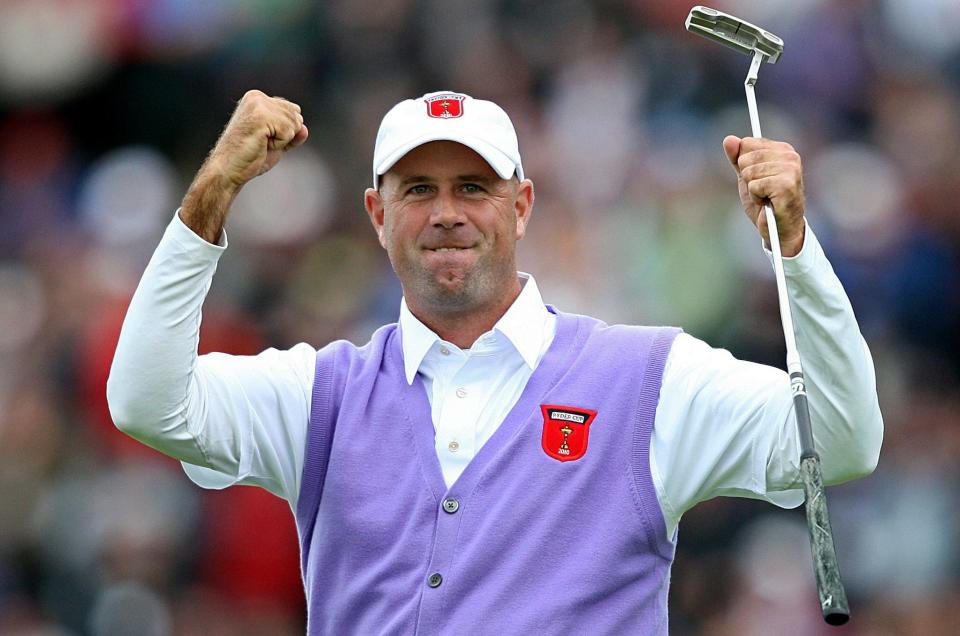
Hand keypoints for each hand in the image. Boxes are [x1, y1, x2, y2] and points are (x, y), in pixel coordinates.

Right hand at [208, 90, 307, 188]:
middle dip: (286, 135)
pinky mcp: (260, 116)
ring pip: (294, 122)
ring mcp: (258, 104)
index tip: (265, 139)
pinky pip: (288, 131)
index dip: (286, 131)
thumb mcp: (278, 143)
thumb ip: (292, 134)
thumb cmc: (250, 157)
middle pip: (296, 115)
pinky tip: (262, 145)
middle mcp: (257, 97)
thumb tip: (305, 129)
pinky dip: (280, 144)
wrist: (229, 170)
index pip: (293, 110)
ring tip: (262, 144)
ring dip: (283, 140)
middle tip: (263, 143)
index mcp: (257, 98)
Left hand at [722, 135, 804, 256]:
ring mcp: (790, 170)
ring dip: (752, 189)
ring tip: (765, 197)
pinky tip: (767, 202)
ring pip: (749, 172)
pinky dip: (756, 197)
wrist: (779, 229)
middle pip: (745, 158)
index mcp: (783, 149)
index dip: (745, 165)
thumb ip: (737, 158)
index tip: (757, 177)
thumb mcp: (747, 177)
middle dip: (747, 178)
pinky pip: (754, 185)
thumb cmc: (765, 202)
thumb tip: (728, 139)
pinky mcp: (786, 185)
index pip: (747, 143)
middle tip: (761, 190)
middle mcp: (790, 156)